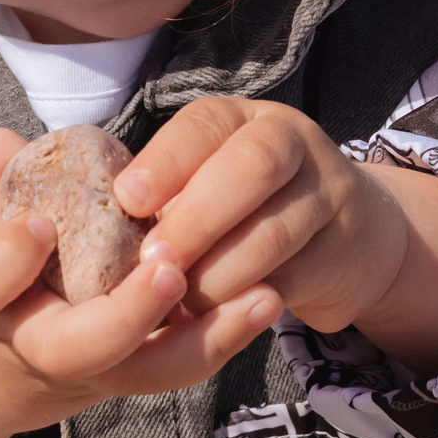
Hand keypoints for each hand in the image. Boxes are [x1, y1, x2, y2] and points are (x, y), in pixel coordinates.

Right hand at [0, 128, 284, 432]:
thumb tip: (0, 143)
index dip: (5, 258)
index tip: (35, 224)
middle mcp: (29, 345)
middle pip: (75, 349)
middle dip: (125, 313)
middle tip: (166, 270)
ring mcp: (82, 370)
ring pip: (142, 370)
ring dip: (204, 336)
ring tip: (259, 294)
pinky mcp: (122, 376)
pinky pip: (174, 366)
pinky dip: (222, 337)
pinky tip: (265, 300)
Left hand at [113, 98, 437, 371]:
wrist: (349, 234)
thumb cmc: (243, 208)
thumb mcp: (206, 181)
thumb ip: (162, 195)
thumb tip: (87, 231)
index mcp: (243, 119)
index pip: (206, 124)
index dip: (167, 160)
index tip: (128, 199)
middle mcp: (291, 143)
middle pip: (252, 167)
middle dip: (196, 218)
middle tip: (154, 262)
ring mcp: (325, 194)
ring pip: (274, 230)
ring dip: (218, 272)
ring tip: (177, 300)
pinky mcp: (340, 252)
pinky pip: (291, 279)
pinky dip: (244, 302)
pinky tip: (211, 318)